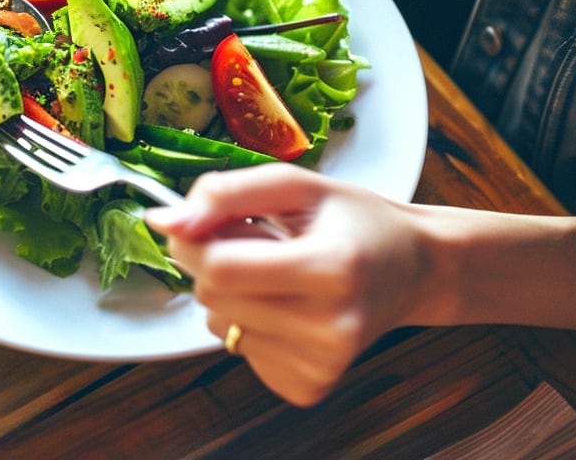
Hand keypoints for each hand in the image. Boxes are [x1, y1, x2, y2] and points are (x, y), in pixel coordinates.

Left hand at [145, 163, 437, 406]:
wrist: (412, 271)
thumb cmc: (354, 221)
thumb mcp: (297, 187)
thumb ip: (225, 194)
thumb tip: (163, 221)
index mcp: (333, 268)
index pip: (221, 268)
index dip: (196, 240)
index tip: (207, 222)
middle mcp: (331, 327)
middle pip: (213, 296)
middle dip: (214, 262)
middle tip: (257, 244)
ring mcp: (322, 365)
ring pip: (218, 325)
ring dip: (232, 295)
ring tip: (280, 275)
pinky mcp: (309, 387)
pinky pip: (239, 351)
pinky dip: (250, 324)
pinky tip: (289, 307)